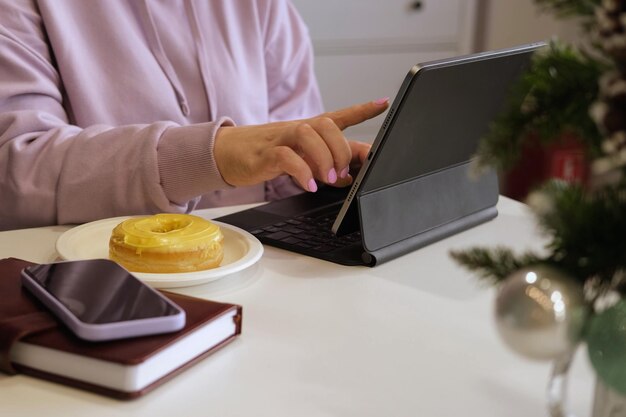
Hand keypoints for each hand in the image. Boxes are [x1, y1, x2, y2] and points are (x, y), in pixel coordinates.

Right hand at [214, 98, 388, 191]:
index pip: (340, 115)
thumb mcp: (301, 157)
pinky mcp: (266, 153)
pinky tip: (310, 185)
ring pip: (308, 134)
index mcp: (310, 129)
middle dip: (341, 149)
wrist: (227, 153)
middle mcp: (298, 129)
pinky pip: (286, 157)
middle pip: (328, 125)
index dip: (363, 109)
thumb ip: (326, 164)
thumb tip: (352, 176)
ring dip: (324, 159)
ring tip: (328, 180)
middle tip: (342, 173)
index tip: (384, 103)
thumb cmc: (268, 154)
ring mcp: (281, 138)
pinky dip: (302, 172)